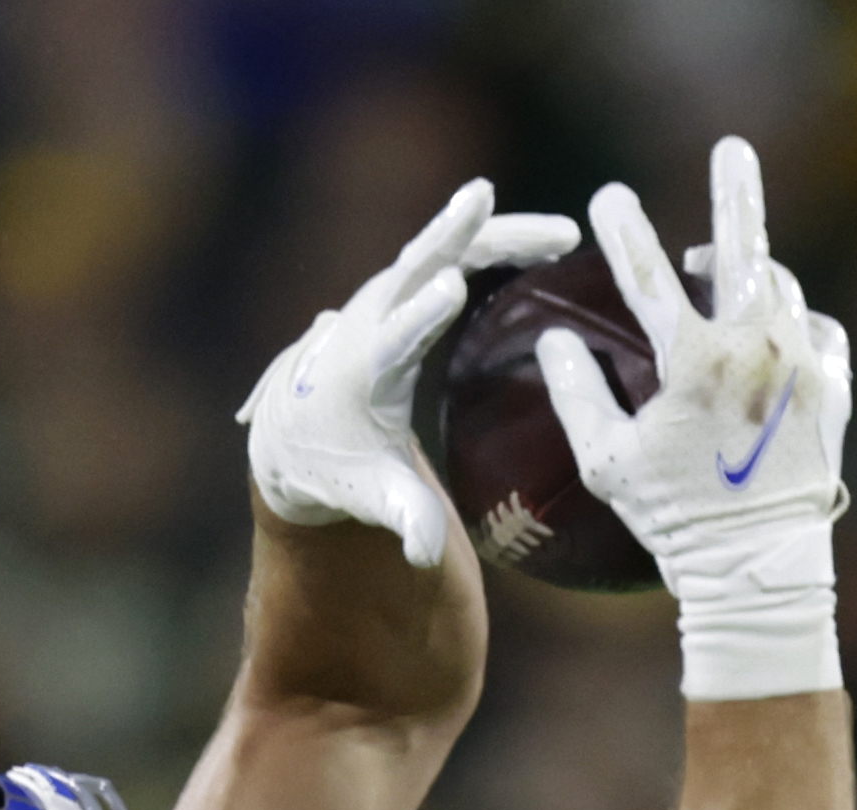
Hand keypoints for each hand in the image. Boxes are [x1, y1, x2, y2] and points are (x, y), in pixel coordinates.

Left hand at [240, 180, 583, 570]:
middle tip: (492, 205)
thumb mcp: (370, 497)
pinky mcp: (402, 290)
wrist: (295, 438)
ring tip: (562, 236)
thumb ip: (402, 517)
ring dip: (496, 237)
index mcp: (362, 374)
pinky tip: (547, 241)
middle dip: (449, 236)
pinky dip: (491, 243)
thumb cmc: (338, 473)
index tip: (449, 290)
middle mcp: (366, 324)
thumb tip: (422, 556)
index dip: (418, 315)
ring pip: (439, 251)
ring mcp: (383, 300)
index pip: (391, 339)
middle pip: (411, 269)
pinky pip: (448, 253)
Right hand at [539, 136, 852, 701]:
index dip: (623, 229)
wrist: (758, 565)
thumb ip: (576, 393)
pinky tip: (777, 332)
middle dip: (735, 190)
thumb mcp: (607, 462)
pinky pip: (817, 332)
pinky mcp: (834, 386)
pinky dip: (795, 325)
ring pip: (782, 289)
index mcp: (694, 361)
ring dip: (754, 275)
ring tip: (728, 272)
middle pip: (746, 246)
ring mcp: (803, 363)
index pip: (647, 276)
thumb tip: (555, 340)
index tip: (608, 197)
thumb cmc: (673, 519)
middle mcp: (756, 348)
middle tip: (732, 148)